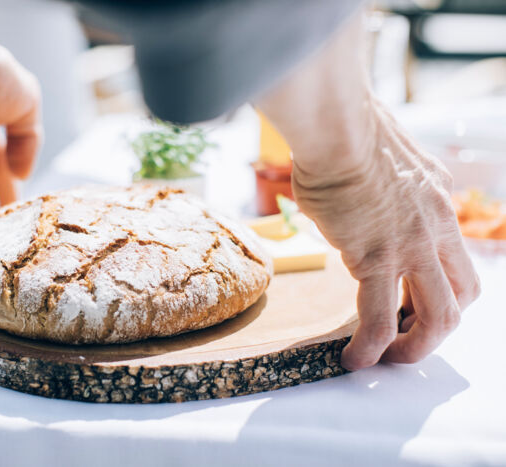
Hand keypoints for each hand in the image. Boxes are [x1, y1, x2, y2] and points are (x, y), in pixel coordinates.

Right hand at [258, 14, 479, 369]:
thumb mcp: (382, 159)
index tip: (409, 300)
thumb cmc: (346, 132)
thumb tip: (360, 198)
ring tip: (385, 360)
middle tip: (409, 339)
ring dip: (415, 347)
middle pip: (464, 293)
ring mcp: (411, 243)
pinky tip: (354, 358)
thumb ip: (384, 186)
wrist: (336, 127)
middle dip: (439, 325)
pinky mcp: (376, 257)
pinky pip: (380, 317)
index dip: (439, 287)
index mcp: (438, 198)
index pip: (455, 256)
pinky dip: (371, 346)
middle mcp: (437, 225)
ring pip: (438, 316)